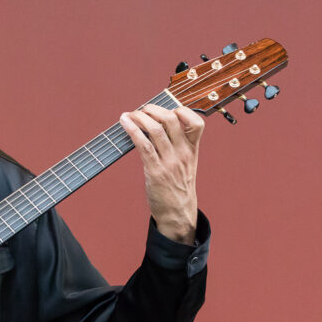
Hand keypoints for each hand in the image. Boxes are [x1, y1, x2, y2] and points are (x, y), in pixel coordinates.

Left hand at [119, 104, 203, 244]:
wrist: (178, 212)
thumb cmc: (178, 187)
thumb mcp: (186, 164)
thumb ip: (177, 145)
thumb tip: (157, 125)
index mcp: (193, 150)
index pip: (197, 122)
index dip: (182, 111)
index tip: (166, 110)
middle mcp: (183, 153)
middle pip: (171, 119)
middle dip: (153, 109)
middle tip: (141, 110)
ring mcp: (169, 161)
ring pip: (155, 129)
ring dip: (139, 117)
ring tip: (129, 115)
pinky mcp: (155, 170)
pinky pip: (143, 144)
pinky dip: (132, 130)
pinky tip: (124, 123)